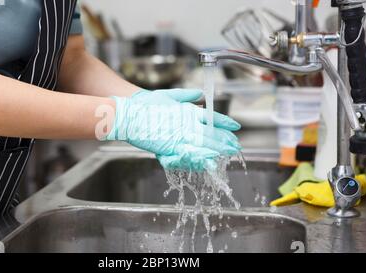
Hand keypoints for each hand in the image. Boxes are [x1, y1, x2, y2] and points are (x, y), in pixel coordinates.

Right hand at [106, 89, 240, 169]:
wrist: (129, 115)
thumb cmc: (146, 105)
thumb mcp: (168, 96)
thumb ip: (186, 96)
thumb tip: (199, 95)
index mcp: (188, 110)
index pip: (212, 117)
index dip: (225, 123)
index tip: (235, 127)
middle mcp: (187, 123)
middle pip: (212, 133)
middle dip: (226, 140)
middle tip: (236, 145)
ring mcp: (180, 136)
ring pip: (205, 145)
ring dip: (218, 150)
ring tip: (228, 153)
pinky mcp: (171, 147)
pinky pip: (190, 155)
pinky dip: (201, 158)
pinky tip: (210, 160)